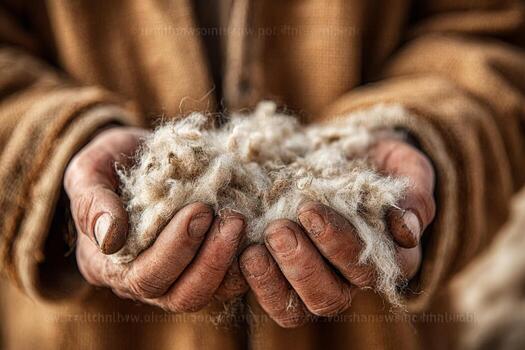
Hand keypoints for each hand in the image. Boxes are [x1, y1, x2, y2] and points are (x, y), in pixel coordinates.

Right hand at [65, 127, 247, 310]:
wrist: (136, 156)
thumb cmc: (109, 164)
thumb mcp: (88, 172)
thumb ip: (91, 202)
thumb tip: (111, 238)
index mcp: (109, 265)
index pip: (143, 276)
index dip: (175, 249)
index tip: (199, 209)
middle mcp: (143, 281)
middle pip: (181, 294)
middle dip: (210, 258)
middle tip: (231, 218)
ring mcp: (176, 277)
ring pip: (208, 293)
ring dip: (230, 262)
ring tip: (242, 221)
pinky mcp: (203, 266)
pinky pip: (228, 280)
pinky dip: (244, 260)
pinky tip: (254, 231)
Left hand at [239, 138, 435, 326]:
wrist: (344, 155)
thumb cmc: (377, 162)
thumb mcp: (404, 166)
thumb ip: (414, 193)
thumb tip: (407, 229)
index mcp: (387, 257)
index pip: (366, 269)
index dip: (336, 245)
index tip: (308, 209)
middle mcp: (351, 278)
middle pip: (330, 297)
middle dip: (302, 265)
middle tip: (279, 228)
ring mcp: (317, 278)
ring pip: (299, 307)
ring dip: (276, 278)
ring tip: (260, 241)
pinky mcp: (285, 275)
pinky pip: (272, 300)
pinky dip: (256, 282)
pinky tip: (245, 252)